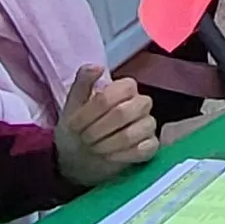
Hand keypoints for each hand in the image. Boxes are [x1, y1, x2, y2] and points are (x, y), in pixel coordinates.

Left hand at [51, 68, 159, 187]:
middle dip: (98, 129)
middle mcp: (141, 103)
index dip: (95, 109)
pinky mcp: (150, 146)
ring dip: (108, 144)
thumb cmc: (78, 126)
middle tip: (84, 138)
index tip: (76, 123)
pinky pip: (144, 149)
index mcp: (126, 88)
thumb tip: (98, 67)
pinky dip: (122, 155)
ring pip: (134, 132)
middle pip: (124, 112)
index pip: (122, 89)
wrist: (76, 155)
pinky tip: (109, 156)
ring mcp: (148, 125)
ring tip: (95, 148)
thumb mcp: (74, 103)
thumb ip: (83, 81)